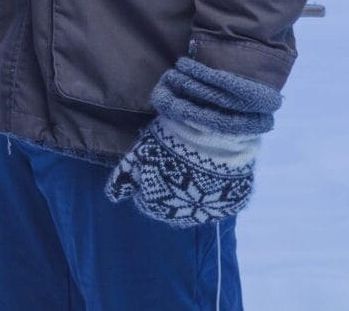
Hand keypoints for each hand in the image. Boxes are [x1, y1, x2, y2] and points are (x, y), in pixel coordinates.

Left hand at [106, 117, 257, 227]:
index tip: (149, 165)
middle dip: (167, 189)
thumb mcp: (141, 154)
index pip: (146, 202)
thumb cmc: (171, 141)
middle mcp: (187, 216)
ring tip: (189, 167)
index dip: (145, 182)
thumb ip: (124, 177)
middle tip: (170, 164)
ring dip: (191, 191)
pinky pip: (220, 198)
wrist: (214, 132)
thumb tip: (113, 197)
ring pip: (197, 205)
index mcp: (159, 206)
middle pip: (172, 206)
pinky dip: (214, 188)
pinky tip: (210, 171)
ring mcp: (214, 211)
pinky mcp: (235, 202)